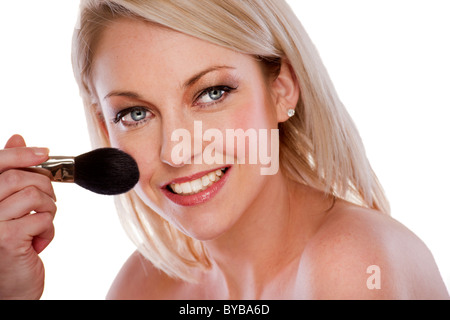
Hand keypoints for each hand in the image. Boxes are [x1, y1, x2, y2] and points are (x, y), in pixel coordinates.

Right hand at [0, 135, 56, 299]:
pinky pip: (42, 218)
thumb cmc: (12, 246)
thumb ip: (10, 175)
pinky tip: (40, 243)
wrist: (11, 289)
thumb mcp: (10, 207)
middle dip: (44, 186)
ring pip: (34, 195)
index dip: (21, 153)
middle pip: (18, 177)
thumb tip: (18, 137)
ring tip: (42, 225)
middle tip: (47, 204)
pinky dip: (49, 229)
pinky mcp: (6, 239)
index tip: (45, 152)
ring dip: (48, 209)